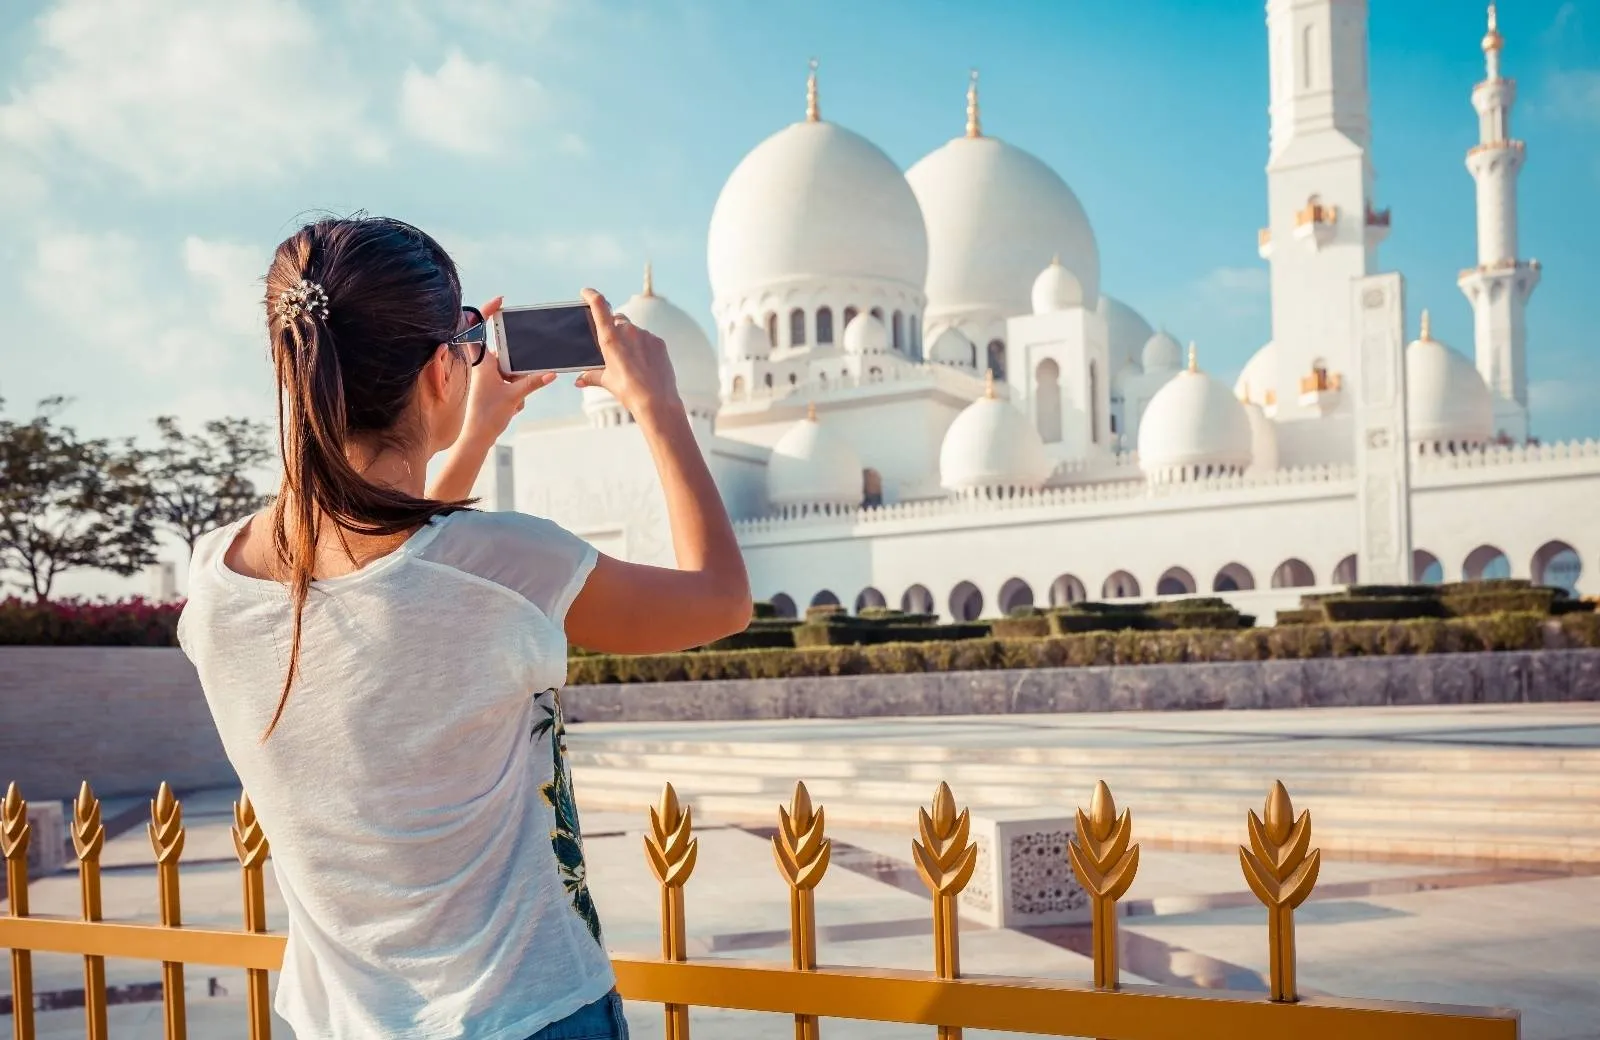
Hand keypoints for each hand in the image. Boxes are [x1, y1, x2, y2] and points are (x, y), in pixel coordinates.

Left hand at [462, 296, 555, 440]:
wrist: (478, 437)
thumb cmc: (487, 416)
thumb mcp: (514, 397)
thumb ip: (533, 382)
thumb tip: (551, 372)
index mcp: (482, 362)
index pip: (479, 330)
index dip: (488, 312)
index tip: (501, 302)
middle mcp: (483, 365)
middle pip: (506, 353)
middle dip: (517, 369)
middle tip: (515, 385)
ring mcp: (488, 375)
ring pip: (511, 369)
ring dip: (517, 384)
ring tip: (511, 400)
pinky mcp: (493, 384)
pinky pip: (511, 380)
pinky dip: (516, 391)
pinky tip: (511, 405)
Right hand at [574, 288, 680, 417]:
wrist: (657, 401)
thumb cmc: (628, 391)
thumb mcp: (607, 382)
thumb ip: (591, 376)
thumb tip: (579, 380)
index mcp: (610, 338)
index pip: (599, 306)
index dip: (591, 295)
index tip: (586, 291)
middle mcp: (628, 331)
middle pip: (618, 319)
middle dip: (613, 326)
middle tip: (612, 343)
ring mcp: (645, 335)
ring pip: (634, 330)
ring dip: (630, 338)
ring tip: (630, 359)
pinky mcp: (659, 342)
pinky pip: (648, 339)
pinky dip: (643, 346)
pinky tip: (644, 362)